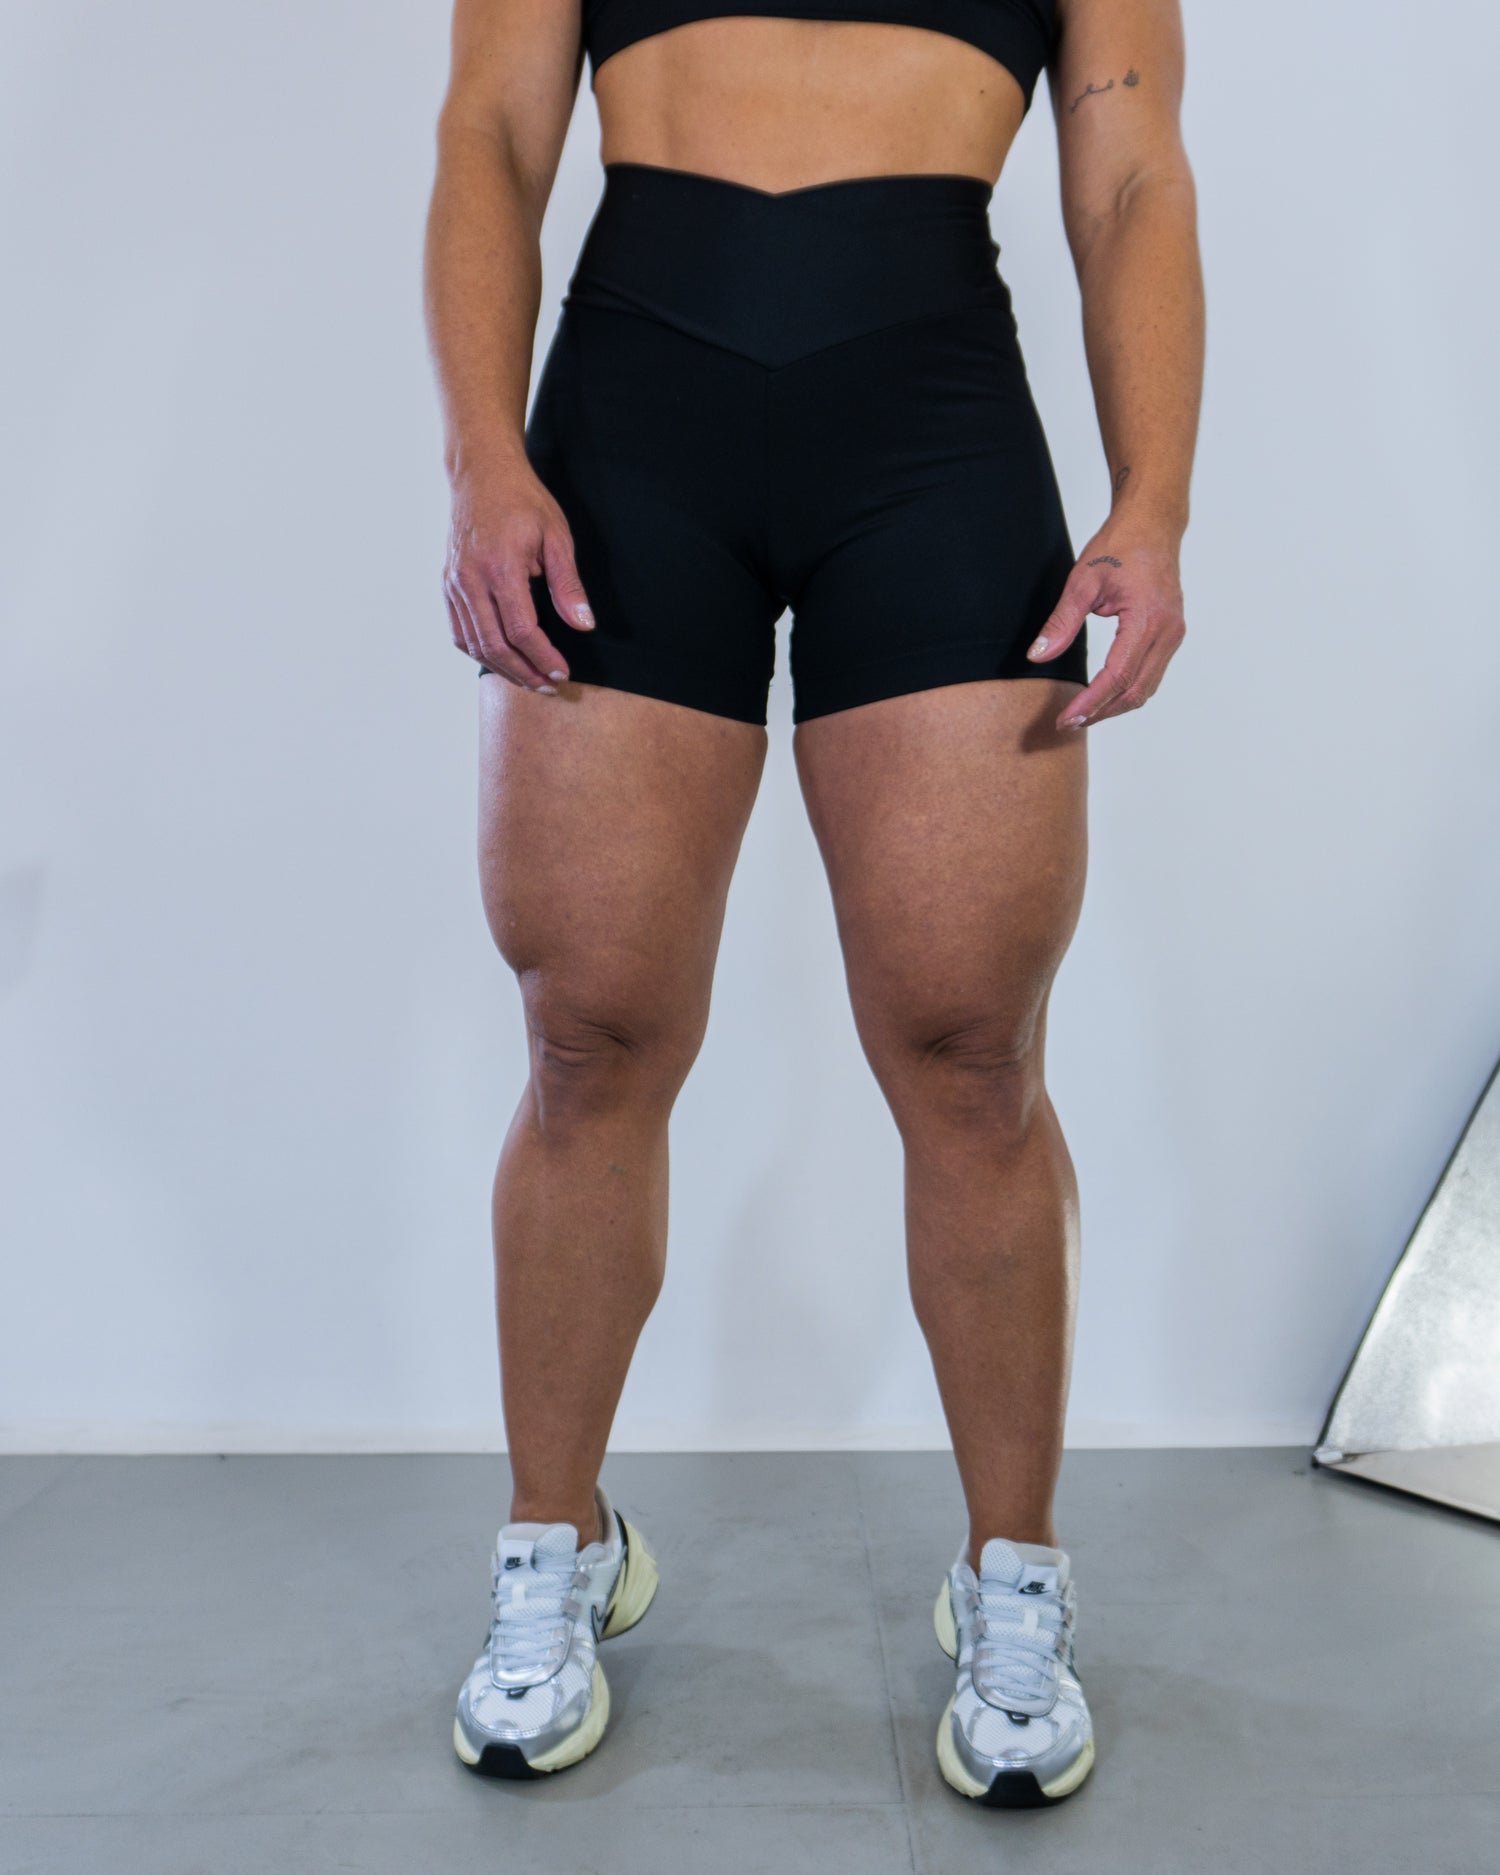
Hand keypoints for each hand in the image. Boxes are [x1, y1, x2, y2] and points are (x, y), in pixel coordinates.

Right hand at [443, 457, 594, 693]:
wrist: (481, 472)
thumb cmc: (523, 501)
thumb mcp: (556, 536)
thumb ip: (568, 584)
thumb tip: (584, 625)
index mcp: (500, 567)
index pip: (521, 630)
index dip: (543, 657)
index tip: (562, 672)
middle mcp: (470, 580)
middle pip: (494, 645)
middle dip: (524, 672)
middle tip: (548, 686)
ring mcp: (454, 583)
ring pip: (474, 644)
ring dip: (503, 668)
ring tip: (529, 679)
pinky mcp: (447, 584)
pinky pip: (459, 631)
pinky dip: (479, 652)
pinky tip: (501, 659)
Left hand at [1025, 525, 1186, 730]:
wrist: (1153, 525)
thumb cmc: (1120, 546)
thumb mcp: (1082, 581)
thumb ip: (1061, 622)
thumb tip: (1037, 656)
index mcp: (1148, 618)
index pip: (1118, 675)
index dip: (1091, 702)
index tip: (1066, 718)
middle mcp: (1168, 632)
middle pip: (1134, 690)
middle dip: (1100, 712)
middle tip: (1067, 722)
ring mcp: (1174, 635)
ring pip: (1146, 687)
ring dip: (1114, 706)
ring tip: (1082, 715)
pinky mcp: (1171, 635)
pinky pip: (1151, 675)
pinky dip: (1127, 691)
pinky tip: (1103, 695)